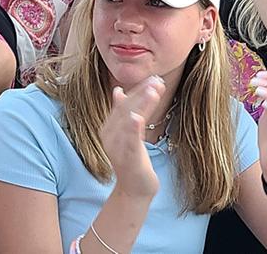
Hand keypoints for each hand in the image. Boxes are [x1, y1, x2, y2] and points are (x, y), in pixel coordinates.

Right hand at [96, 76, 164, 196]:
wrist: (135, 189)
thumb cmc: (133, 160)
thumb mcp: (127, 134)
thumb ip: (122, 113)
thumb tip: (117, 90)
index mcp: (109, 127)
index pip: (124, 103)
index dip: (138, 89)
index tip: (153, 77)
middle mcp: (109, 135)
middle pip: (126, 109)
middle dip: (142, 93)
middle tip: (157, 80)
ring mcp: (117, 147)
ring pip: (128, 120)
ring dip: (141, 104)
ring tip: (153, 90)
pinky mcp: (127, 158)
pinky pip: (129, 141)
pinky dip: (132, 129)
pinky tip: (137, 118)